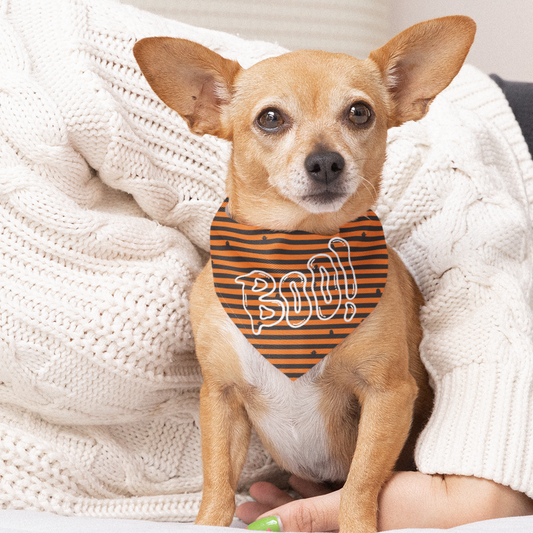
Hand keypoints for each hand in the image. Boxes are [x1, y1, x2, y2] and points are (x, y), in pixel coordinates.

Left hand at [236, 472, 532, 531]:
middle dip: (273, 514)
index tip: (245, 517)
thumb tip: (267, 527)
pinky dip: (314, 494)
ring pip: (315, 515)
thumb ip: (312, 519)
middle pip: (304, 528)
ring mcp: (361, 524)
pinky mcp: (369, 509)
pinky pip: (335, 505)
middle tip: (248, 502)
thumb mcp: (359, 511)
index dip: (270, 527)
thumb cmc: (422, 510)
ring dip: (289, 502)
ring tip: (263, 488)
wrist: (468, 497)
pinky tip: (296, 481)